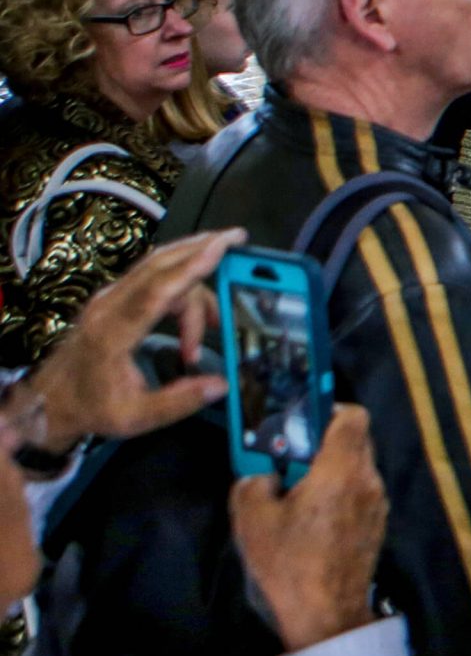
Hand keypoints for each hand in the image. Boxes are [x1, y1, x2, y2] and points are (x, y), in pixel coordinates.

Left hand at [17, 230, 240, 451]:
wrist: (50, 400)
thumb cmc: (90, 407)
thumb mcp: (136, 417)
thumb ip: (180, 401)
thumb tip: (220, 385)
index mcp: (113, 333)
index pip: (157, 290)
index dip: (192, 267)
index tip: (220, 247)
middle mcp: (109, 306)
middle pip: (160, 263)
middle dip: (200, 246)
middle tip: (236, 239)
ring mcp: (110, 299)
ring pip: (160, 269)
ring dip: (194, 285)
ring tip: (211, 324)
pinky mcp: (114, 299)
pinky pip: (154, 279)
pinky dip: (181, 287)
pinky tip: (194, 316)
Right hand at [231, 407, 387, 653]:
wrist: (326, 615)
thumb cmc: (289, 563)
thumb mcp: (252, 518)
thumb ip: (254, 482)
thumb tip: (265, 475)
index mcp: (342, 470)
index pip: (352, 415)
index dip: (328, 410)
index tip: (301, 422)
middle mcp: (369, 481)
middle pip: (355, 441)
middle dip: (324, 441)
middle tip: (290, 458)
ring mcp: (377, 506)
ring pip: (358, 468)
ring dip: (331, 470)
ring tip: (296, 490)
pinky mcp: (377, 527)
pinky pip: (360, 494)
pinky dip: (340, 493)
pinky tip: (311, 516)